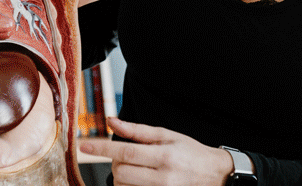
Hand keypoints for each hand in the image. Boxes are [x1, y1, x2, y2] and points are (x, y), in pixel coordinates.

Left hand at [78, 117, 235, 185]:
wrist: (216, 175)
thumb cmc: (191, 153)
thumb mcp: (167, 136)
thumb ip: (137, 131)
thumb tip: (111, 121)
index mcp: (164, 155)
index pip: (126, 152)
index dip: (102, 149)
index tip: (85, 146)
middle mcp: (163, 177)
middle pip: (121, 172)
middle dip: (116, 163)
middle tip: (127, 157)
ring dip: (121, 176)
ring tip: (135, 169)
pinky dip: (129, 185)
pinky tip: (137, 179)